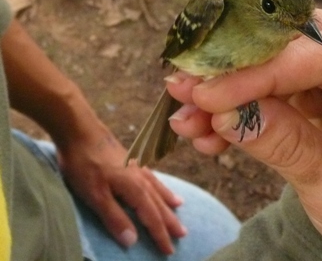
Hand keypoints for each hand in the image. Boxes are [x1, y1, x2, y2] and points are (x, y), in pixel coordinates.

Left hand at [57, 123, 186, 253]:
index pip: (151, 217)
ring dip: (168, 201)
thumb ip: (114, 217)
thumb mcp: (95, 195)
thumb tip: (132, 240)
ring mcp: (136, 167)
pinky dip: (159, 184)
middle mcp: (140, 178)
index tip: (170, 251)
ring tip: (179, 207)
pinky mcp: (130, 160)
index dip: (160, 235)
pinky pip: (152, 177)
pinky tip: (157, 184)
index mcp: (134, 188)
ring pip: (157, 188)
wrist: (80, 129)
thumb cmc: (85, 163)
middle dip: (170, 221)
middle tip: (183, 234)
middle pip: (159, 203)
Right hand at [168, 9, 321, 259]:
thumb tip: (226, 112)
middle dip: (238, 70)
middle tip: (184, 93)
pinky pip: (280, 66)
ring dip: (235, 82)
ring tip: (192, 117)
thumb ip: (287, 147)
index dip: (258, 71)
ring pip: (282, 49)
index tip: (205, 94)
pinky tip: (213, 122)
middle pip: (299, 41)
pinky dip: (247, 91)